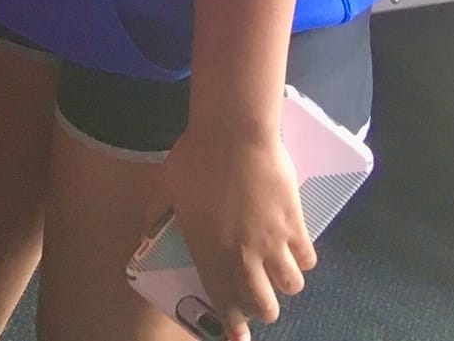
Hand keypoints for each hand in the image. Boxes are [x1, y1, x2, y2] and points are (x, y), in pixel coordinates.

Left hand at [155, 121, 313, 338]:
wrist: (233, 133)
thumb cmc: (194, 157)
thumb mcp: (165, 187)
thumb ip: (156, 215)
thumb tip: (146, 232)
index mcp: (209, 249)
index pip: (223, 299)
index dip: (232, 323)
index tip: (237, 335)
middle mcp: (243, 254)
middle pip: (264, 305)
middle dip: (262, 309)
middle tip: (259, 299)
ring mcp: (272, 242)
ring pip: (291, 287)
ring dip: (284, 285)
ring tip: (278, 272)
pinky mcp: (295, 225)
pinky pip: (307, 258)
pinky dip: (303, 260)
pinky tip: (295, 250)